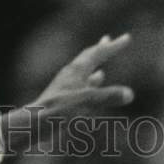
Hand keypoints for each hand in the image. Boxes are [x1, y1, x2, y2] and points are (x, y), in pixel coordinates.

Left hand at [3, 33, 134, 151]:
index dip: (114, 46)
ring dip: (94, 69)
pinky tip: (91, 89)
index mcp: (76, 70)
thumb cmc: (58, 110)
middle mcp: (71, 75)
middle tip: (108, 39)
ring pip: (83, 74)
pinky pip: (80, 88)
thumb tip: (130, 93)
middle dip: (100, 50)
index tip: (126, 38)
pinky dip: (89, 85)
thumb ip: (108, 97)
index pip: (98, 53)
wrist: (33, 124)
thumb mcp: (86, 101)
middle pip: (88, 58)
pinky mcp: (63, 100)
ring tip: (102, 67)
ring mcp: (66, 87)